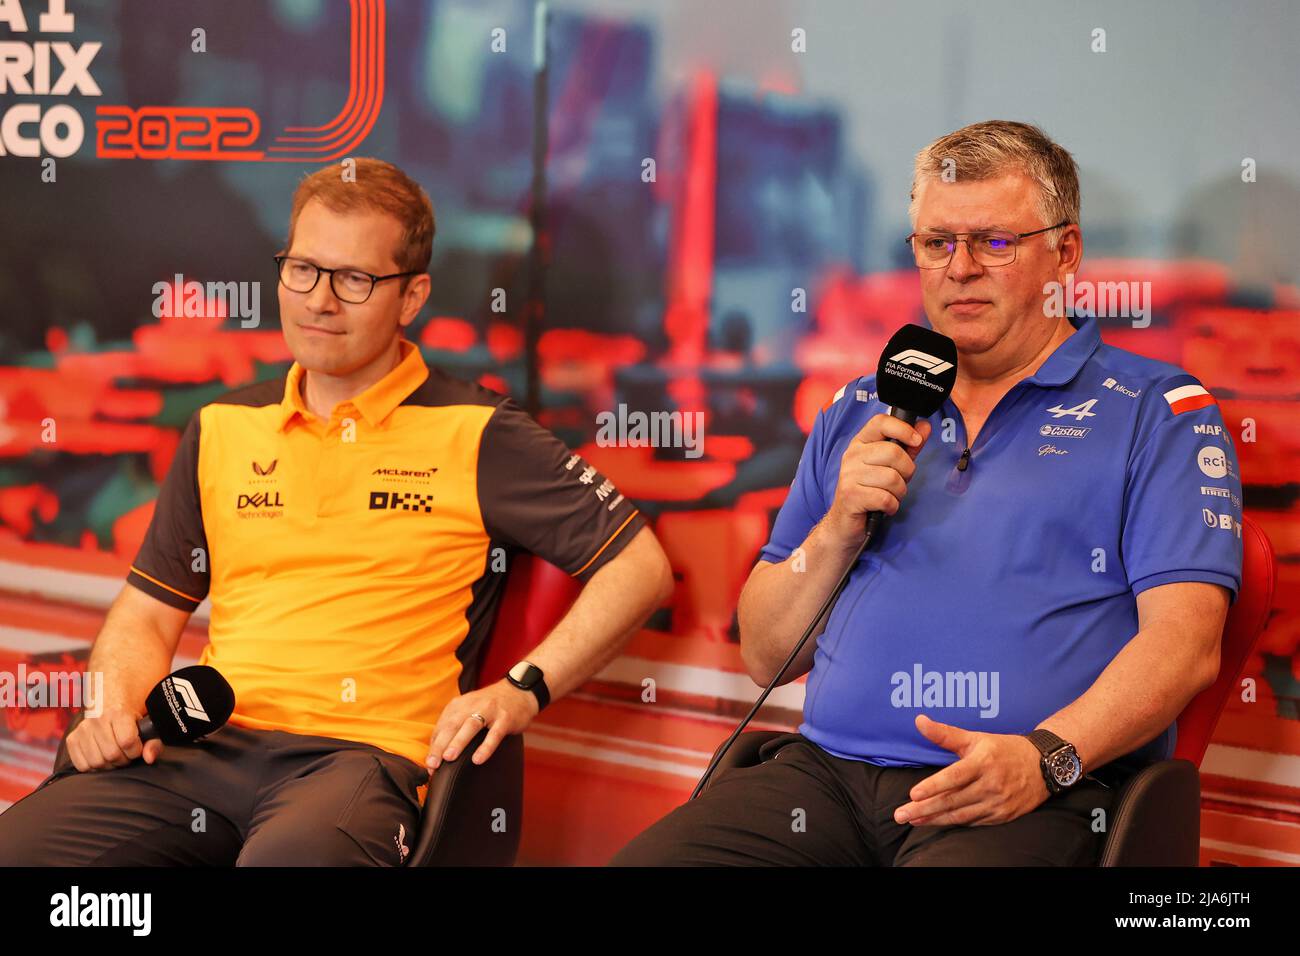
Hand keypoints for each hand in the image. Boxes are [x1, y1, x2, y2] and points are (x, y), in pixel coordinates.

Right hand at [66, 707, 162, 771]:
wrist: (111, 704)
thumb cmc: (132, 720)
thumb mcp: (147, 727)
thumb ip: (154, 743)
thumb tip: (149, 758)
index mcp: (118, 712)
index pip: (127, 742)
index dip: (135, 750)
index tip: (136, 747)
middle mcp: (97, 718)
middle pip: (111, 754)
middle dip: (123, 759)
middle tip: (126, 753)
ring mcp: (82, 729)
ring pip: (97, 762)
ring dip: (109, 765)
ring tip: (115, 755)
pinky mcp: (72, 739)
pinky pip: (82, 766)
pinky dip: (94, 767)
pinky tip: (102, 757)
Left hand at [425, 679, 539, 773]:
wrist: (519, 690)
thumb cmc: (490, 706)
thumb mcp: (469, 711)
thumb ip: (454, 727)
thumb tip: (437, 752)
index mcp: (459, 705)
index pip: (442, 727)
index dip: (434, 746)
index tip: (429, 764)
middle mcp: (472, 705)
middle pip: (452, 725)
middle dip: (440, 745)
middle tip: (432, 764)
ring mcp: (489, 710)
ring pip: (470, 726)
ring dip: (458, 742)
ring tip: (449, 758)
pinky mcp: (505, 718)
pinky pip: (494, 734)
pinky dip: (485, 747)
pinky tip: (478, 759)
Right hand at [825, 414, 931, 546]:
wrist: (844, 522)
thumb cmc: (869, 491)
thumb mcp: (890, 466)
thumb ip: (908, 447)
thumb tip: (925, 426)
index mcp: (860, 443)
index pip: (881, 422)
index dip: (903, 428)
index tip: (916, 440)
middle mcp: (852, 455)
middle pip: (893, 453)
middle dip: (906, 471)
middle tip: (899, 481)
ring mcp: (849, 475)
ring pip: (892, 478)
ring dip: (899, 492)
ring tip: (889, 496)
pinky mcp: (851, 496)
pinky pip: (886, 498)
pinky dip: (892, 506)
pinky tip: (884, 507)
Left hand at [892, 714, 1047, 826]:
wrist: (1043, 765)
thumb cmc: (1003, 749)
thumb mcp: (975, 738)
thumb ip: (945, 733)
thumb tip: (919, 720)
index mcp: (983, 762)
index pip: (954, 777)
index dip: (933, 786)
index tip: (913, 794)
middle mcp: (991, 784)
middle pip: (952, 800)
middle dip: (924, 809)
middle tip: (900, 815)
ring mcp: (998, 802)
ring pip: (960, 815)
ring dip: (934, 819)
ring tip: (912, 820)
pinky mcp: (1003, 815)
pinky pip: (973, 822)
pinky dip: (953, 823)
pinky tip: (936, 822)